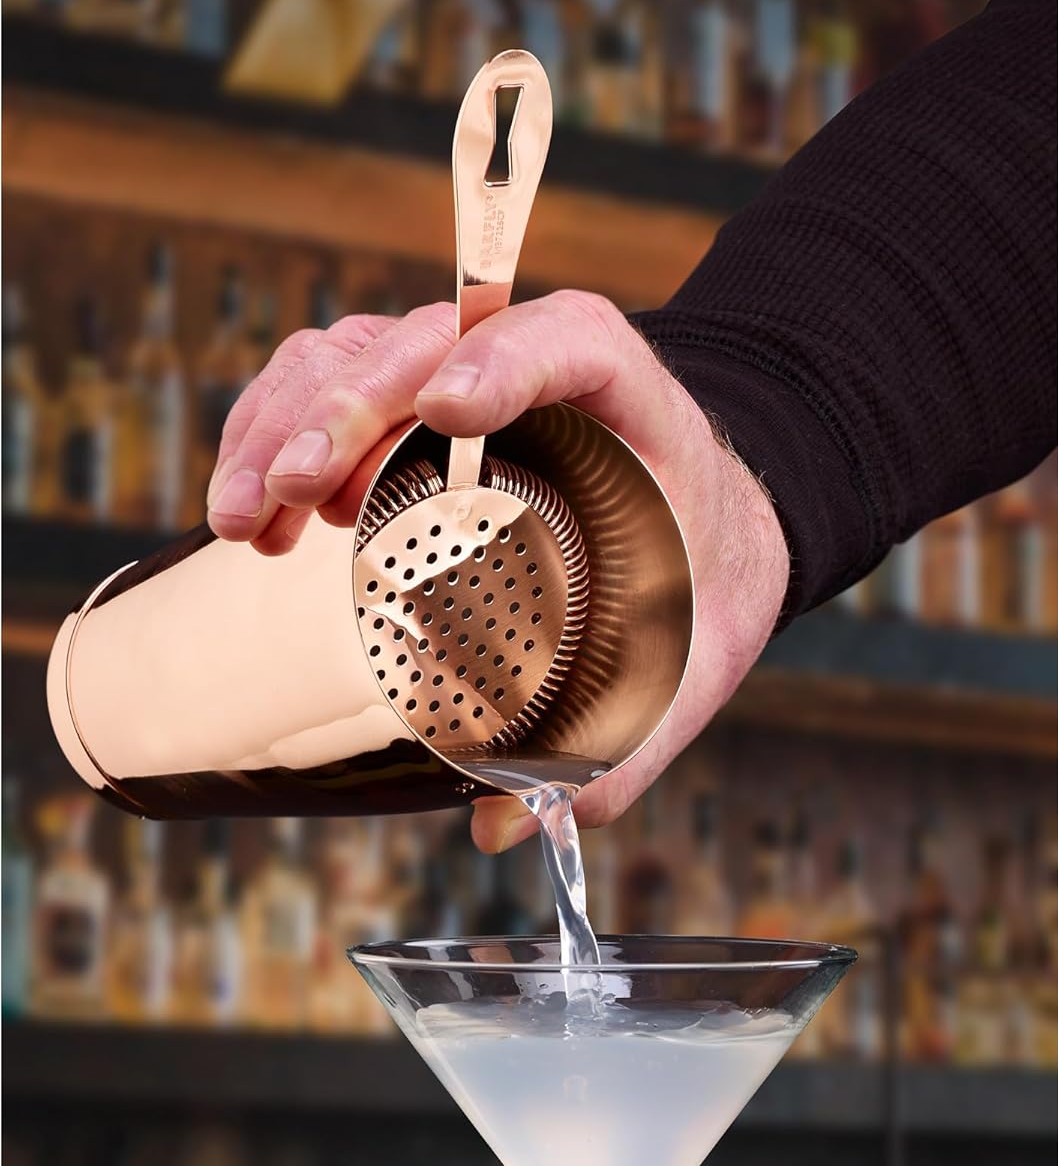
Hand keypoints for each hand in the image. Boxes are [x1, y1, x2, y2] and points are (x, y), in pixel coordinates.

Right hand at [206, 292, 789, 848]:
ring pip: (354, 353)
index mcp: (628, 404)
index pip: (571, 339)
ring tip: (245, 519)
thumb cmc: (696, 581)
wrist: (705, 529)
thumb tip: (505, 826)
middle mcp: (536, 371)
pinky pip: (323, 383)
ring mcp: (463, 378)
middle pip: (429, 342)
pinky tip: (254, 514)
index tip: (447, 415)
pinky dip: (270, 430)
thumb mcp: (683, 663)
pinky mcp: (411, 403)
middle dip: (348, 409)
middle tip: (294, 494)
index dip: (507, 359)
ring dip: (283, 423)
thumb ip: (618, 746)